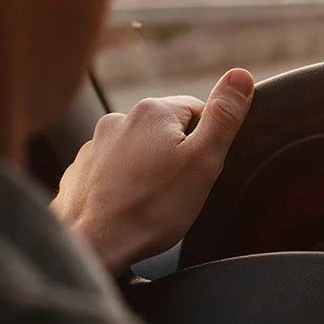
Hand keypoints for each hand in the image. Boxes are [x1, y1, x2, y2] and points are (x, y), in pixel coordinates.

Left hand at [51, 68, 254, 275]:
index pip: (199, 111)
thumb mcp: (203, 161)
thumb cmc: (151, 209)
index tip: (200, 171)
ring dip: (150, 168)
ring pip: (140, 150)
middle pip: (168, 130)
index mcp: (154, 111)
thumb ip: (224, 116)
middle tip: (180, 190)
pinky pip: (114, 169)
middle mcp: (120, 118)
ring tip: (153, 202)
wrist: (91, 247)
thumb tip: (241, 75)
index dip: (207, 143)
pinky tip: (129, 207)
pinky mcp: (81, 170)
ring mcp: (95, 144)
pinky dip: (124, 183)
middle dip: (178, 155)